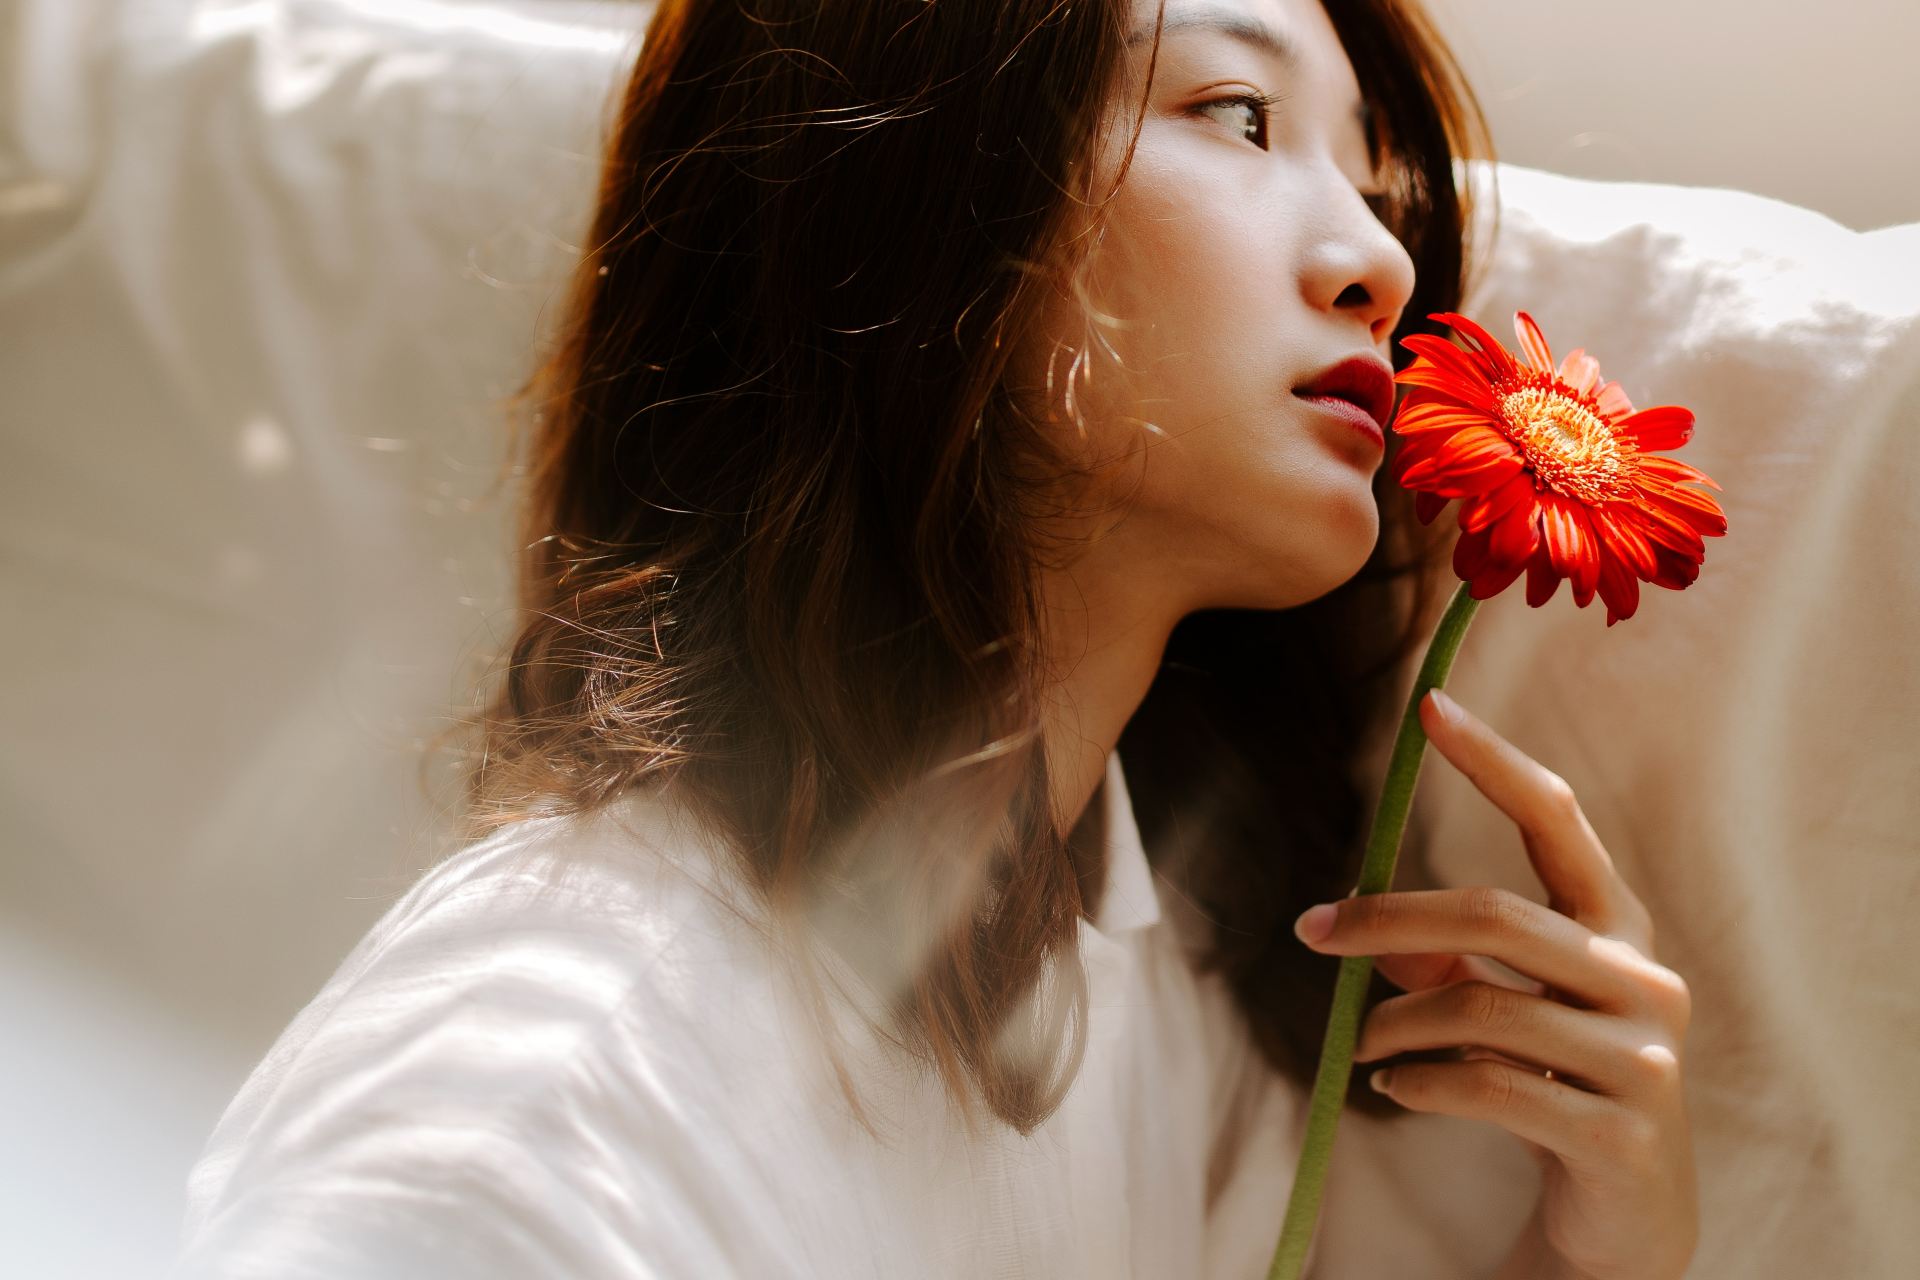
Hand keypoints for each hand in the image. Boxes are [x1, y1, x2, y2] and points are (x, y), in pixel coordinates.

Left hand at [1292, 688, 1698, 1279]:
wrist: (1631, 1220)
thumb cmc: (1559, 1087)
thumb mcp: (1510, 1012)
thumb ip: (1450, 961)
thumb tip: (1358, 924)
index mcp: (1618, 928)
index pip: (1558, 819)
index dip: (1494, 760)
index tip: (1429, 706)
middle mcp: (1643, 979)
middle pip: (1493, 913)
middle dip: (1385, 918)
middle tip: (1312, 932)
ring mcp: (1644, 1058)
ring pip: (1481, 1007)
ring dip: (1394, 1024)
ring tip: (1359, 1046)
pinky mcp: (1622, 1134)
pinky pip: (1492, 1087)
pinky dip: (1422, 1085)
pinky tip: (1396, 1092)